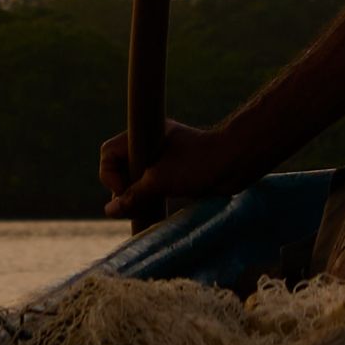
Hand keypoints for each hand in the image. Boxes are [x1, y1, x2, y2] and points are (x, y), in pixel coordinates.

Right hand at [100, 114, 253, 222]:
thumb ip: (132, 195)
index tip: (126, 189)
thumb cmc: (198, 164)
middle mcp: (150, 144)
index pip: (109, 152)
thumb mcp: (160, 181)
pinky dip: (146, 197)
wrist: (235, 164)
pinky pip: (148, 186)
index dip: (111, 174)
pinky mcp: (172, 173)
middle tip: (134, 203)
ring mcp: (161, 158)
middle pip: (119, 167)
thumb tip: (109, 210)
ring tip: (143, 207)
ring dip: (135, 195)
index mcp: (145, 134)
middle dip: (122, 187)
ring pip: (134, 179)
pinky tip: (151, 208)